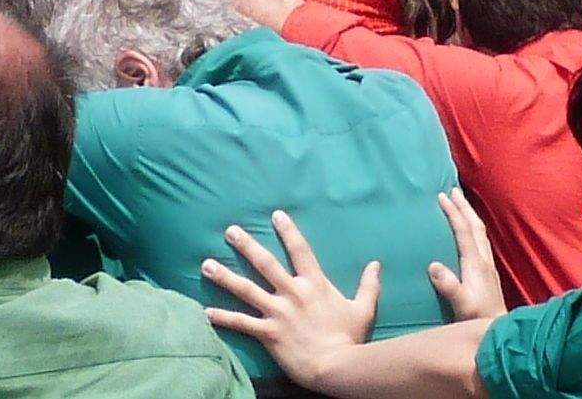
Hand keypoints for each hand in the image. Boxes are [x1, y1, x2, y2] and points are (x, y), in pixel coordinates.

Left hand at [201, 211, 379, 386]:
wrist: (335, 366)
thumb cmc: (350, 338)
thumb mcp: (364, 309)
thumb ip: (369, 285)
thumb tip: (376, 264)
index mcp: (314, 284)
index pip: (300, 250)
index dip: (288, 231)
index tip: (275, 214)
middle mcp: (292, 292)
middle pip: (265, 263)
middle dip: (246, 245)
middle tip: (230, 230)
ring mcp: (277, 312)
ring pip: (245, 289)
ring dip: (225, 276)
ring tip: (206, 264)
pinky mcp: (268, 333)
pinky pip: (241, 323)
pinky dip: (223, 317)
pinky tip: (206, 311)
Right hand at [440, 189, 514, 313]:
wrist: (499, 332)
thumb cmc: (478, 320)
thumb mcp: (462, 306)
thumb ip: (449, 287)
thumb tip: (433, 265)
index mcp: (475, 264)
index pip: (463, 231)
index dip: (453, 212)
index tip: (442, 195)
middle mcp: (484, 261)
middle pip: (475, 226)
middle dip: (464, 207)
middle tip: (452, 190)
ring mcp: (488, 267)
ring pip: (480, 233)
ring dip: (470, 215)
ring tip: (461, 204)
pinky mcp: (489, 274)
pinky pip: (481, 242)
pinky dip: (473, 230)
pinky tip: (470, 234)